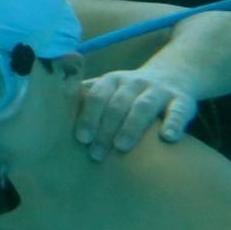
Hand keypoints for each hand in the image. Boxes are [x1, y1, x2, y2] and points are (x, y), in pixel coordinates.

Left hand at [77, 68, 197, 159]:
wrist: (174, 75)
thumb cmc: (129, 92)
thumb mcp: (108, 89)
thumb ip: (84, 97)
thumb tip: (48, 112)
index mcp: (112, 80)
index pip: (96, 96)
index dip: (87, 117)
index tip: (80, 139)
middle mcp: (134, 82)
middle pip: (117, 104)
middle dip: (105, 129)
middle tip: (96, 154)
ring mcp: (159, 90)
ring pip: (143, 106)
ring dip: (131, 126)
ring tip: (121, 147)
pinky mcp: (182, 100)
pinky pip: (178, 110)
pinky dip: (173, 122)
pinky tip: (167, 137)